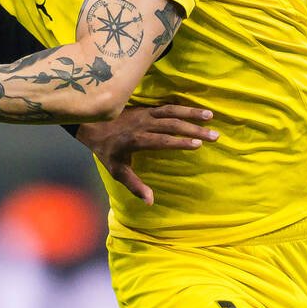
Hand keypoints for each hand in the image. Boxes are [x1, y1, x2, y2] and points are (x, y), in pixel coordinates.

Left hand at [76, 103, 216, 203]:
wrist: (92, 125)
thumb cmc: (107, 151)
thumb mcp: (117, 171)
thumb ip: (134, 186)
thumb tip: (150, 201)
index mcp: (137, 140)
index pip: (162, 140)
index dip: (180, 142)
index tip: (198, 144)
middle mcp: (143, 124)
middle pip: (172, 125)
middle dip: (194, 129)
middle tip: (215, 135)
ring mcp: (145, 113)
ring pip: (172, 111)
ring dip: (192, 113)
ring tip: (210, 115)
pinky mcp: (146, 107)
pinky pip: (167, 105)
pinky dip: (183, 106)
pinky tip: (197, 108)